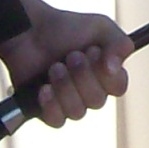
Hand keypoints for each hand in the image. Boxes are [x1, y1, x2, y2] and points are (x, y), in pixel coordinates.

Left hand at [0, 0, 130, 126]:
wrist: (29, 31)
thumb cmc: (65, 28)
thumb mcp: (100, 26)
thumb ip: (119, 43)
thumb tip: (115, 68)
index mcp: (106, 74)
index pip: (119, 87)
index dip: (106, 74)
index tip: (93, 52)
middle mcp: (90, 91)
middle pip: (97, 101)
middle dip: (82, 75)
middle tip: (70, 56)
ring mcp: (69, 103)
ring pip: (77, 112)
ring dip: (65, 86)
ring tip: (54, 67)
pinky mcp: (48, 111)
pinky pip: (57, 121)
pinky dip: (51, 103)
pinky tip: (44, 87)